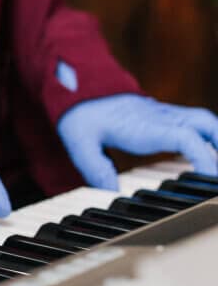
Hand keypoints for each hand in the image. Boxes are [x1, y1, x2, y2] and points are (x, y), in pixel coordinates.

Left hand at [58, 94, 217, 189]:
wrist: (80, 91)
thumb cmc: (81, 116)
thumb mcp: (80, 145)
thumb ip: (96, 169)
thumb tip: (112, 194)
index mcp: (144, 126)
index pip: (185, 137)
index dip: (203, 157)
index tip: (211, 178)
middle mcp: (160, 117)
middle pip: (205, 124)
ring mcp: (164, 114)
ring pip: (203, 121)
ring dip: (216, 141)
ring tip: (215, 169)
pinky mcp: (163, 116)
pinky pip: (193, 123)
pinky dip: (205, 137)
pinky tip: (205, 155)